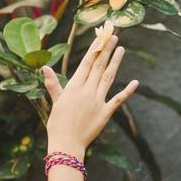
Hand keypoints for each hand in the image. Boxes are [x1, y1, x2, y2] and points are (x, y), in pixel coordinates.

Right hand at [42, 32, 137, 155]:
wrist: (66, 144)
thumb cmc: (57, 124)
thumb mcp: (55, 102)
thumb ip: (53, 84)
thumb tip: (45, 68)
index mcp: (74, 87)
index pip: (86, 63)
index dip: (94, 49)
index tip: (100, 38)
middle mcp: (87, 91)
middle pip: (99, 66)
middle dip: (107, 50)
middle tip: (114, 36)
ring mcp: (97, 101)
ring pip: (108, 77)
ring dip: (115, 63)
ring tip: (122, 49)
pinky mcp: (105, 113)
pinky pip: (118, 99)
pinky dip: (127, 91)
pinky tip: (135, 82)